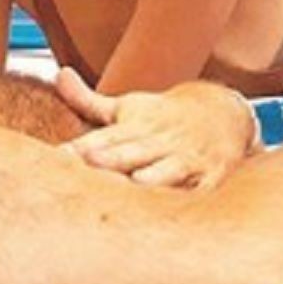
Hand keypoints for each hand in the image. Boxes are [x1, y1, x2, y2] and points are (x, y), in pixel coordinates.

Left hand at [55, 68, 257, 189]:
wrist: (224, 112)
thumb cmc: (164, 117)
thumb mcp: (129, 106)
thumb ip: (88, 100)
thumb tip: (59, 74)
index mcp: (137, 126)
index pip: (105, 138)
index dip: (84, 146)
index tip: (61, 154)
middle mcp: (160, 141)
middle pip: (133, 152)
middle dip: (113, 157)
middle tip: (91, 161)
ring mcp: (186, 158)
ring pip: (168, 169)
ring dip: (154, 176)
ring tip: (138, 181)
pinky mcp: (211, 176)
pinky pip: (201, 189)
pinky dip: (193, 197)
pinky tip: (181, 209)